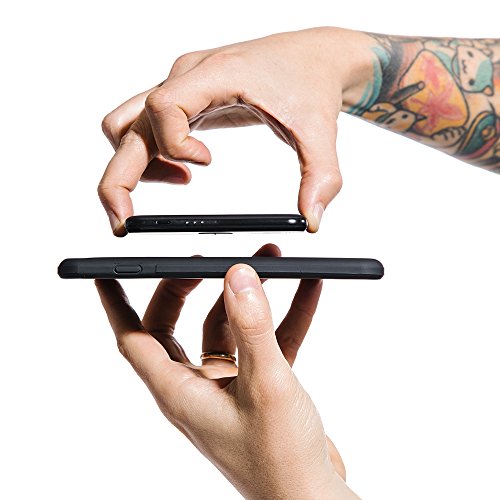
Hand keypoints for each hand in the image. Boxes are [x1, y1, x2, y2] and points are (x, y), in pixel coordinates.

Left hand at [95, 244, 356, 498]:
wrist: (312, 499)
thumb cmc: (280, 462)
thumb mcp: (267, 386)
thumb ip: (252, 327)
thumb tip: (238, 276)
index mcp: (179, 391)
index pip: (132, 337)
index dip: (115, 301)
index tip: (108, 270)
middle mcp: (196, 385)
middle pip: (174, 325)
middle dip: (187, 287)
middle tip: (205, 259)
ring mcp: (226, 385)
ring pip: (224, 327)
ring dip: (246, 296)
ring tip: (270, 260)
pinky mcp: (256, 385)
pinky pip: (264, 340)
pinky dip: (283, 316)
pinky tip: (308, 290)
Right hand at [98, 28, 373, 234]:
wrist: (313, 58)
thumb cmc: (311, 82)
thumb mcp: (319, 132)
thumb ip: (320, 177)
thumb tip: (311, 222)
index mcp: (215, 74)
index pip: (163, 105)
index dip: (175, 144)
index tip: (206, 165)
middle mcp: (187, 78)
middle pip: (123, 125)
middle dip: (119, 180)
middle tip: (124, 223)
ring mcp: (181, 88)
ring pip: (123, 126)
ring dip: (133, 165)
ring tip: (179, 184)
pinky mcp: (185, 101)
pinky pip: (144, 129)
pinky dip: (151, 157)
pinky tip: (185, 175)